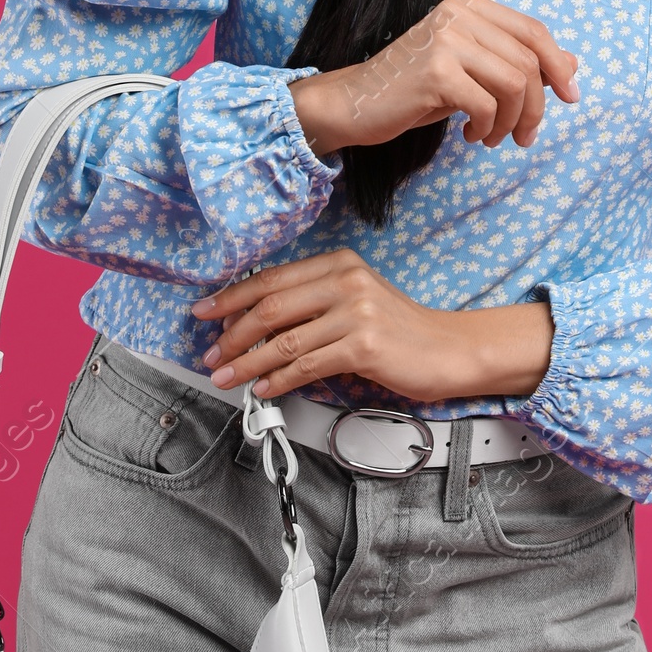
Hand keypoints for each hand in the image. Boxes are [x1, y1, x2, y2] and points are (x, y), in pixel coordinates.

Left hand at [192, 249, 552, 403]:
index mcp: (339, 263)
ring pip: (283, 340)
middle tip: (211, 354)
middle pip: (270, 306)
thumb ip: (311, 303)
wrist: (447, 350)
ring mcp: (356, 311)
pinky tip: (264, 388)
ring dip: (247, 363)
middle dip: (232, 334)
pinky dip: (278, 380)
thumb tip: (253, 324)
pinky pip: (306, 365)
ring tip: (227, 377)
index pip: (272, 278)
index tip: (204, 313)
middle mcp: (346, 280)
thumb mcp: (355, 301)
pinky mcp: (363, 345)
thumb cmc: (399, 331)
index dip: (231, 297)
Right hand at [289, 0, 578, 157]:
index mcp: (469, 5)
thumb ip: (516, 61)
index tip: (570, 97)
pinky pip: (488, 104)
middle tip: (525, 136)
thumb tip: (573, 63)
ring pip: (515, 83)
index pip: (533, 31)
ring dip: (513, 121)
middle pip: (529, 60)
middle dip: (537, 106)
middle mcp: (459, 13)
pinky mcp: (436, 71)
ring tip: (496, 138)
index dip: (558, 65)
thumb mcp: (473, 71)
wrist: (355, 103)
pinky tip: (473, 135)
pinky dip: (489, 128)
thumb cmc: (416, 88)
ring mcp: (446, 39)